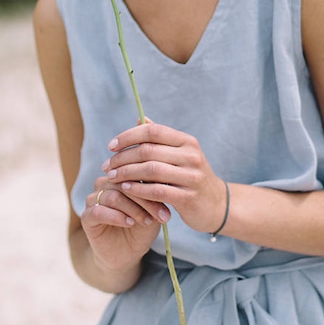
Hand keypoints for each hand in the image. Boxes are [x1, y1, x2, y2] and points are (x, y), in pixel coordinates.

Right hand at [80, 175, 168, 272]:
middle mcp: (105, 184)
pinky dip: (116, 216)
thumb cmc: (142, 228)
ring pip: (112, 196)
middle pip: (124, 183)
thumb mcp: (153, 211)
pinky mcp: (86, 217)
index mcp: (120, 177)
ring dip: (133, 209)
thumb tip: (166, 182)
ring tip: (146, 220)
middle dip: (145, 199)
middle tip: (161, 214)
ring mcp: (93, 199)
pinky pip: (98, 211)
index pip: (136, 172)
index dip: (153, 184)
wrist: (127, 254)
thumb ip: (155, 196)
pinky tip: (129, 223)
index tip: (170, 197)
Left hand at [101, 120, 226, 235]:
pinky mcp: (188, 197)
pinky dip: (138, 189)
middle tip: (107, 165)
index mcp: (187, 141)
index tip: (111, 146)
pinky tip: (125, 189)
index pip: (153, 131)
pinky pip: (157, 191)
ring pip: (151, 170)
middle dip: (123, 157)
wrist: (216, 204)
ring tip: (112, 177)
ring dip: (126, 173)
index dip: (129, 136)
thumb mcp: (181, 155)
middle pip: (149, 151)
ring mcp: (191, 177)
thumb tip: (140, 119)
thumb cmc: (191, 177)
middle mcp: (191, 156)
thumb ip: (161, 139)